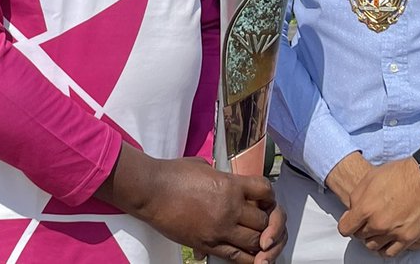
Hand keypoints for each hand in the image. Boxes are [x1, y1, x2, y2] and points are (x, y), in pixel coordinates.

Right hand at [97, 149, 282, 263]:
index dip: (269, 196)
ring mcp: (219, 229)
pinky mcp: (207, 245)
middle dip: (266, 222)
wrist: (151, 191)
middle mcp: (230, 208)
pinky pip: (236, 257)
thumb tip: (227, 181)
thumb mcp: (203, 166)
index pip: (265, 191)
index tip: (264, 199)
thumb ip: (221, 175)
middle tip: (260, 222)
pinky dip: (248, 258)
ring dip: (258, 241)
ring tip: (256, 240)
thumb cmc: (174, 173)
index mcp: (230, 185)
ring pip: (254, 242)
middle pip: (264, 221)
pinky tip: (251, 257)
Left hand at [336, 158, 419, 257]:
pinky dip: (386, 249)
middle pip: (360, 236)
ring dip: (373, 239)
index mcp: (365, 208)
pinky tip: (386, 241)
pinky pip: (390, 253)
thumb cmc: (400, 174)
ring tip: (377, 230)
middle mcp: (377, 223)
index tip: (351, 222)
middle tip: (367, 222)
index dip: (347, 224)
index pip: (345, 228)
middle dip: (362, 229)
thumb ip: (358, 196)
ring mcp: (392, 232)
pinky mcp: (408, 238)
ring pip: (373, 246)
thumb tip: (353, 208)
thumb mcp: (370, 178)